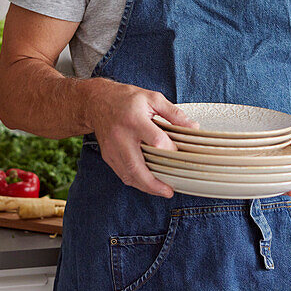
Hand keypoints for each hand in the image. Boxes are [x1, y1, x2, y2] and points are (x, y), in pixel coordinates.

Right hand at [89, 78, 198, 197]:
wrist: (97, 101)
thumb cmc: (126, 99)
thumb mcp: (152, 98)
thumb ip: (174, 113)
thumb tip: (192, 127)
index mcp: (134, 120)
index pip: (155, 141)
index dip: (170, 150)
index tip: (180, 155)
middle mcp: (121, 136)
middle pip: (137, 166)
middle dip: (154, 183)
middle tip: (168, 191)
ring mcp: (112, 148)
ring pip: (128, 174)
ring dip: (145, 187)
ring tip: (161, 191)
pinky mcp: (108, 155)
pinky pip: (121, 174)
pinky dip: (135, 181)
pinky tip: (146, 183)